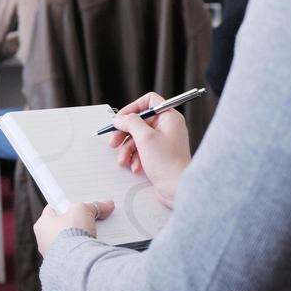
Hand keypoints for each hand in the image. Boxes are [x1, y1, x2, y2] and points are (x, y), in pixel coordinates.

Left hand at [35, 200, 113, 256]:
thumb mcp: (82, 210)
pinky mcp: (66, 265)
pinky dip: (85, 248)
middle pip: (63, 225)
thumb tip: (107, 205)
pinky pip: (77, 253)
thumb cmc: (71, 233)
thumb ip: (94, 206)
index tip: (77, 202)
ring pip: (70, 240)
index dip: (66, 204)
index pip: (53, 209)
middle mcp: (45, 241)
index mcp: (41, 225)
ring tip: (95, 230)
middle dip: (77, 221)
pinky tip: (95, 245)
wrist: (77, 260)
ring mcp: (55, 255)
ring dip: (82, 236)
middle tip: (90, 216)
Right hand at [107, 91, 191, 207]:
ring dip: (127, 149)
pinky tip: (135, 167)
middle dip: (125, 133)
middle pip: (140, 122)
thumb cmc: (167, 163)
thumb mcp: (145, 138)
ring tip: (123, 161)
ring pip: (138, 138)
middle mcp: (168, 127)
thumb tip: (119, 118)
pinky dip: (135, 158)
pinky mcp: (159, 154)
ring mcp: (164, 141)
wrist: (177, 189)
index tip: (120, 119)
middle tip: (113, 142)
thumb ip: (130, 123)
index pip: (149, 101)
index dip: (132, 108)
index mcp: (169, 117)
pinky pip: (142, 150)